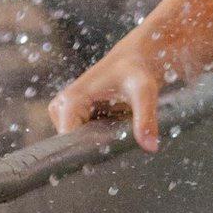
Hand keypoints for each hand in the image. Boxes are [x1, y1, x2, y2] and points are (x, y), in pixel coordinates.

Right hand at [48, 52, 164, 151]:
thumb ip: (145, 119)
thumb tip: (151, 147)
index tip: (111, 152)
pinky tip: (113, 129)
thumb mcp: (144, 93)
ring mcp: (63, 112)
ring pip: (77, 143)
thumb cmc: (136, 71)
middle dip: (95, 147)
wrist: (134, 59)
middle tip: (119, 138)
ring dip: (97, 143)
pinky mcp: (71, 116)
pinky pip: (80, 137)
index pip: (69, 141)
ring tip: (117, 129)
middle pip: (73, 144)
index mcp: (71, 101)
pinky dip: (97, 138)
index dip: (89, 152)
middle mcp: (61, 107)